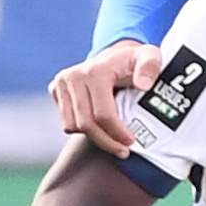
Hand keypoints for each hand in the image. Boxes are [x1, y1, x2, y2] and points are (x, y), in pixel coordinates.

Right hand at [50, 39, 159, 156]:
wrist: (114, 55)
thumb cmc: (134, 60)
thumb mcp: (149, 57)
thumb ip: (150, 67)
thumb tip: (143, 85)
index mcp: (95, 71)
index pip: (102, 114)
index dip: (117, 132)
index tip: (131, 142)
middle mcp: (73, 76)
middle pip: (86, 123)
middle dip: (106, 141)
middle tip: (123, 150)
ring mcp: (61, 83)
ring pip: (72, 126)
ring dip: (94, 138)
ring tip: (113, 141)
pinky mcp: (55, 90)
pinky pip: (67, 121)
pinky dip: (83, 130)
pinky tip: (100, 128)